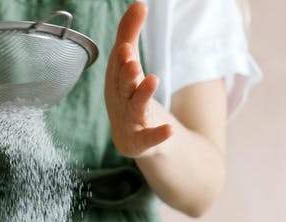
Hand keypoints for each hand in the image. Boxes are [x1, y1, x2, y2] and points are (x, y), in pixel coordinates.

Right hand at [105, 2, 172, 158]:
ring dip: (142, 95)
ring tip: (153, 80)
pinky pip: (149, 140)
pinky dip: (157, 135)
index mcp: (115, 83)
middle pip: (123, 87)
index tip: (126, 46)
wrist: (135, 140)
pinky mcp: (141, 143)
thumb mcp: (128, 66)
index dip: (121, 59)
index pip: (117, 69)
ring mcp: (129, 124)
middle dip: (127, 75)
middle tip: (132, 62)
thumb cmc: (128, 96)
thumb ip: (130, 34)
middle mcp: (120, 102)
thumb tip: (140, 3)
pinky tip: (170, 130)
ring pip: (136, 108)